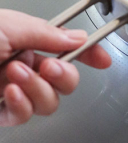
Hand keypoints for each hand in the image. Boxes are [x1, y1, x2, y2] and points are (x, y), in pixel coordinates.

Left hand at [0, 9, 111, 126]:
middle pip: (65, 80)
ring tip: (16, 73)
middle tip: (49, 67)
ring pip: (48, 102)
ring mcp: (14, 91)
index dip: (88, 54)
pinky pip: (24, 116)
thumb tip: (79, 38)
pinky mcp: (0, 112)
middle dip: (63, 75)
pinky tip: (10, 92)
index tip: (103, 60)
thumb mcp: (12, 25)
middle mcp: (24, 67)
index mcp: (28, 41)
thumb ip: (47, 33)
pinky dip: (21, 105)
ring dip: (37, 88)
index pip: (66, 48)